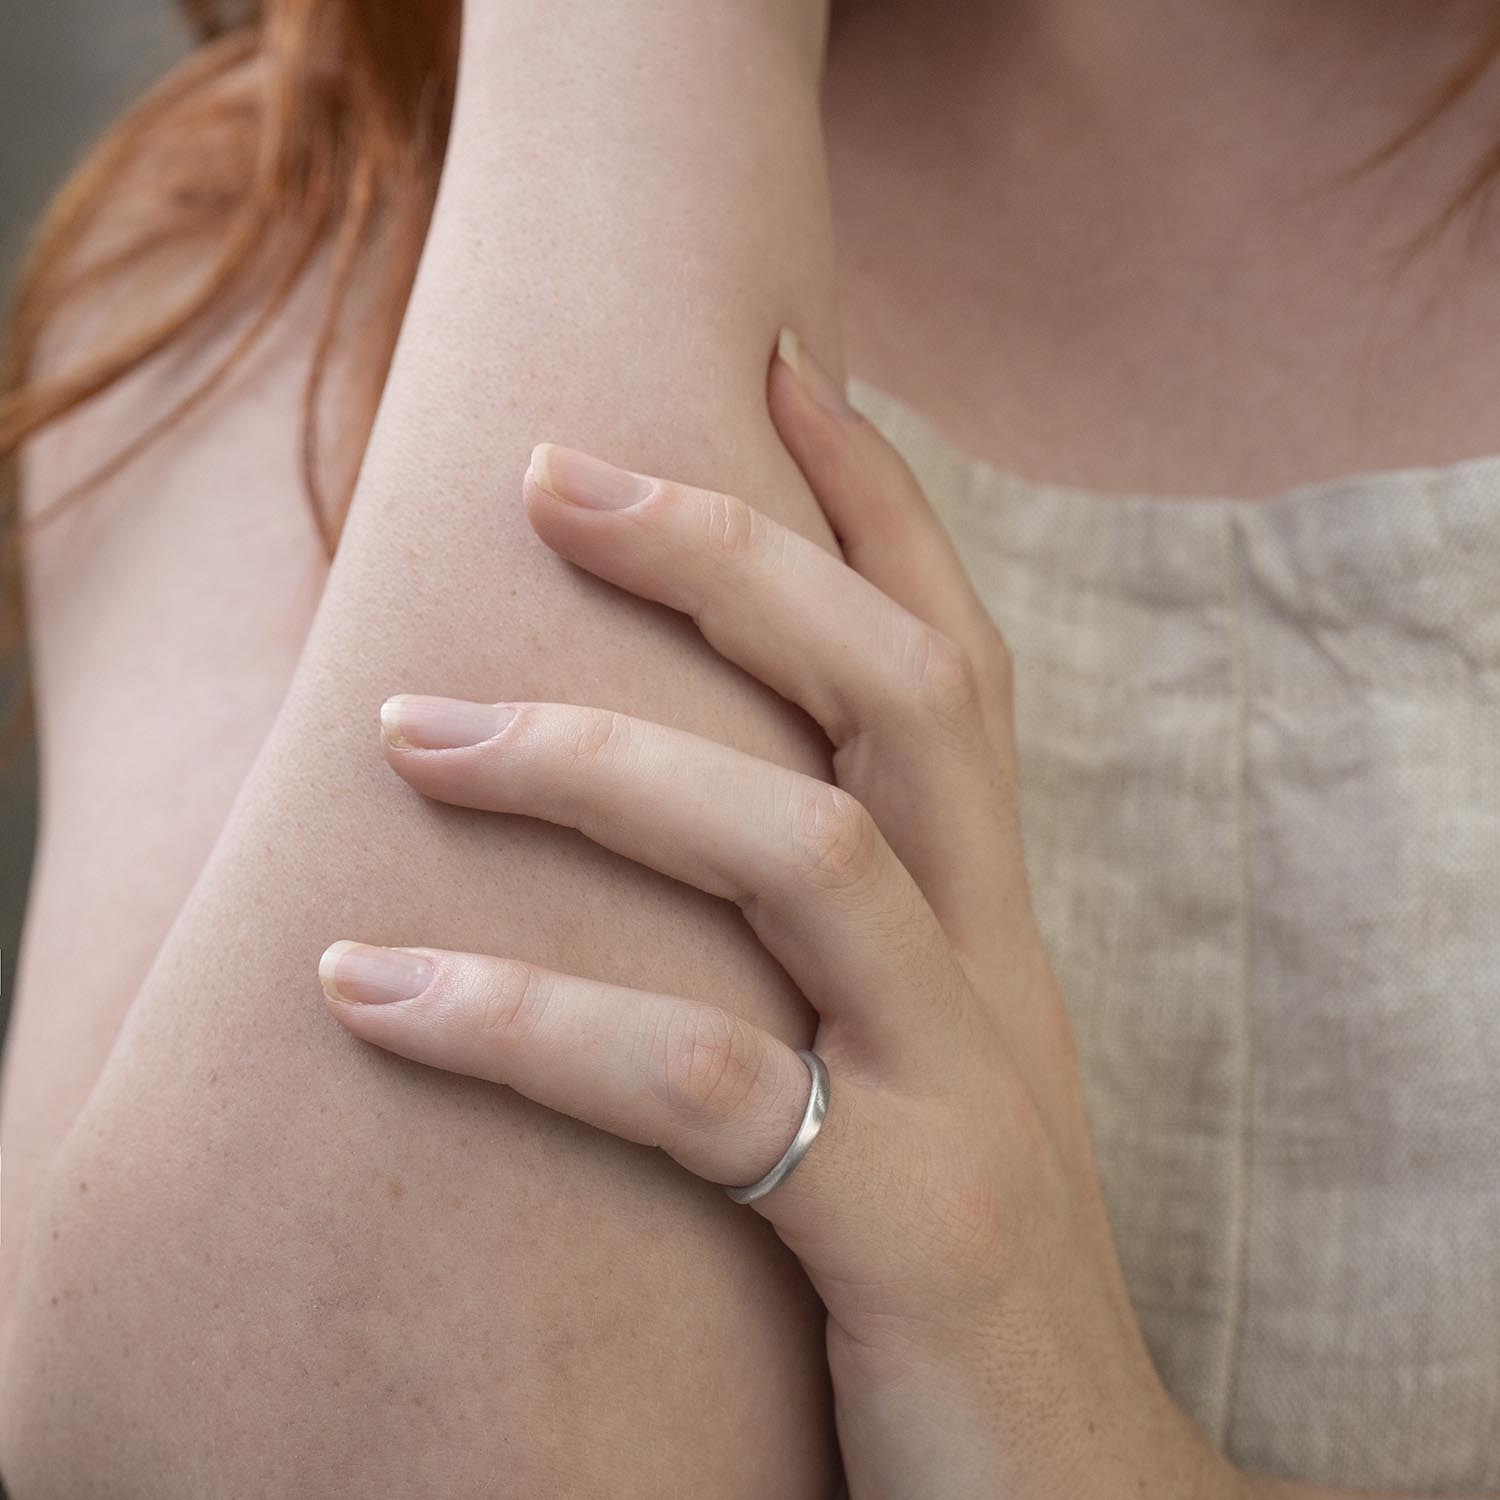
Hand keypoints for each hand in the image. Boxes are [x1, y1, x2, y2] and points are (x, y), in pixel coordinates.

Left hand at [316, 332, 1245, 1499]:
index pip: (953, 655)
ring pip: (802, 852)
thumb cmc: (958, 1249)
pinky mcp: (905, 1229)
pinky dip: (524, 1022)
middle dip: (736, 557)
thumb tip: (682, 804)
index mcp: (994, 918)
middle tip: (548, 469)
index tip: (776, 361)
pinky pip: (692, 1085)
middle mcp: (995, 968)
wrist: (1079, 1497)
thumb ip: (846, 937)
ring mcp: (962, 1090)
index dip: (876, 501)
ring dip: (599, 768)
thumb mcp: (918, 1058)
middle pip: (895, 693)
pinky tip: (371, 983)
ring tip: (410, 727)